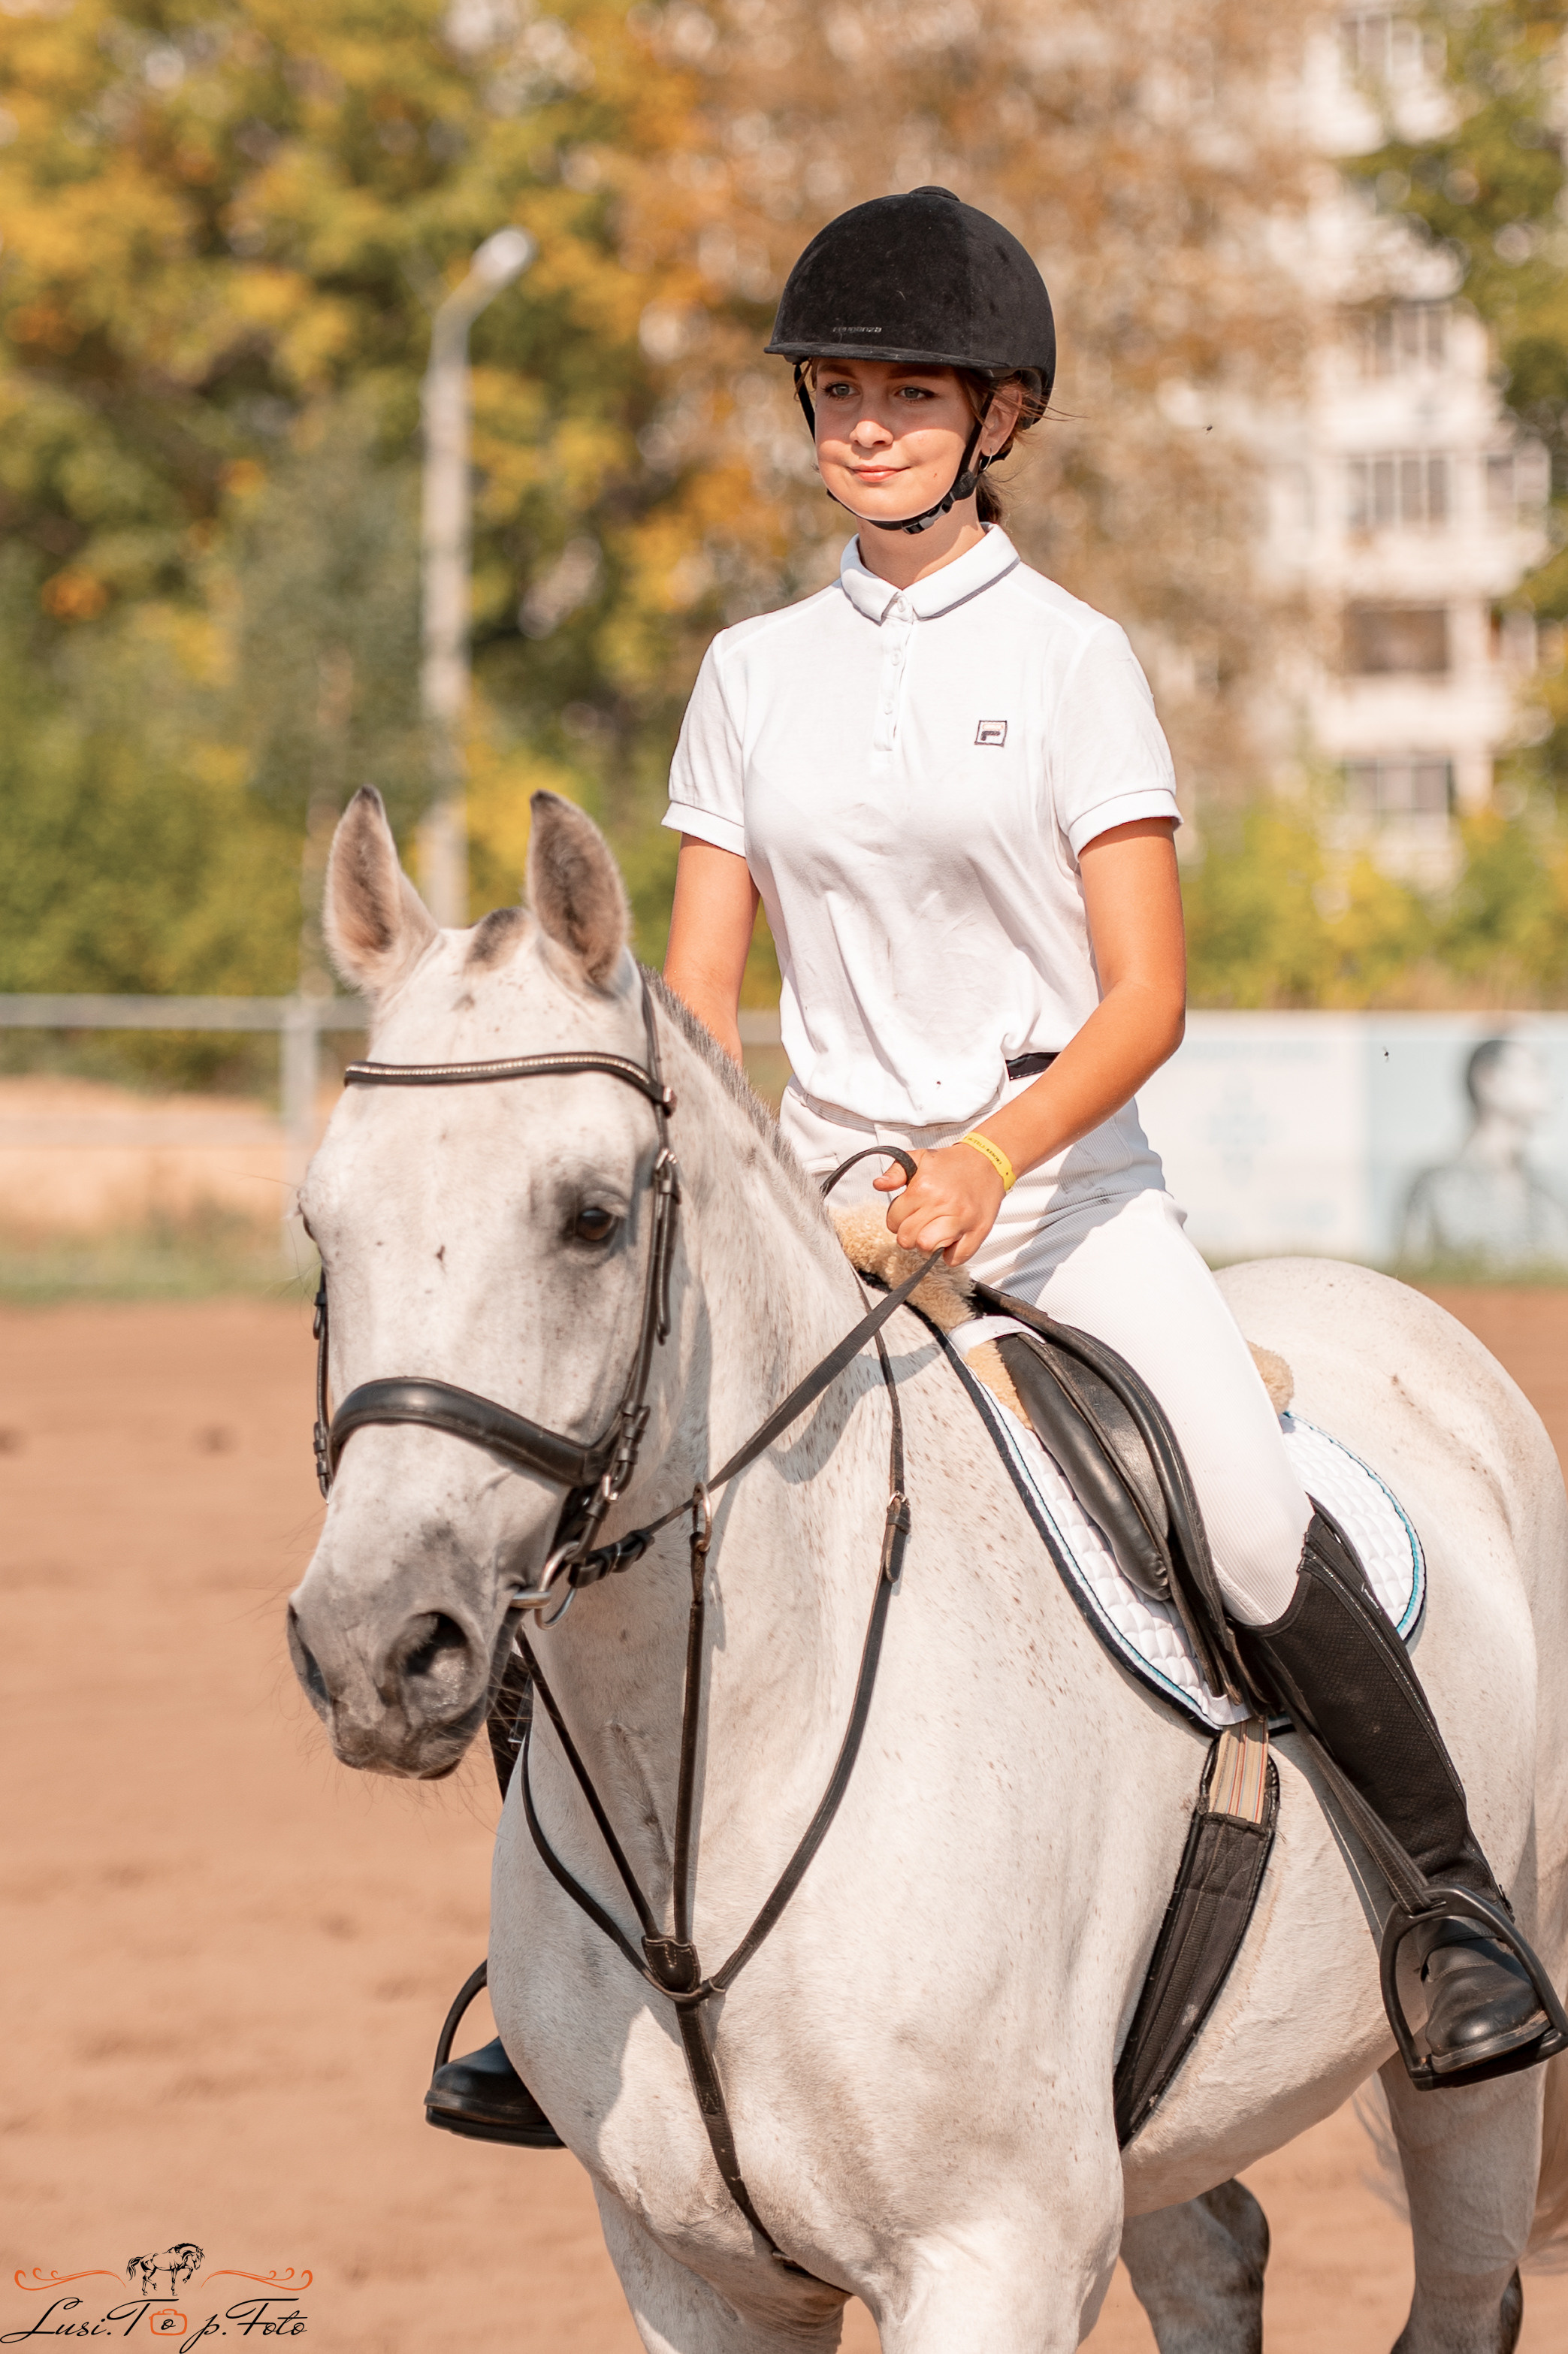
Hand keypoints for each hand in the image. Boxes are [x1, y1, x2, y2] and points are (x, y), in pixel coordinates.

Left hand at [872, 1143, 1004, 1265]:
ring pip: (928, 1249)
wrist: (987, 1161)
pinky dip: (950, 1254)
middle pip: (908, 1239)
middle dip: (909, 1234)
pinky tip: (951, 1239)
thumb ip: (895, 1172)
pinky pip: (955, 1259)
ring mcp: (961, 1220)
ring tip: (933, 1232)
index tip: (907, 1213)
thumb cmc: (951, 1164)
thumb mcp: (919, 1158)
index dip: (897, 1219)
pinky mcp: (978, 1231)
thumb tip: (878, 1184)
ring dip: (927, 1246)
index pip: (893, 1221)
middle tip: (919, 1224)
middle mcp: (942, 1204)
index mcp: (923, 1188)